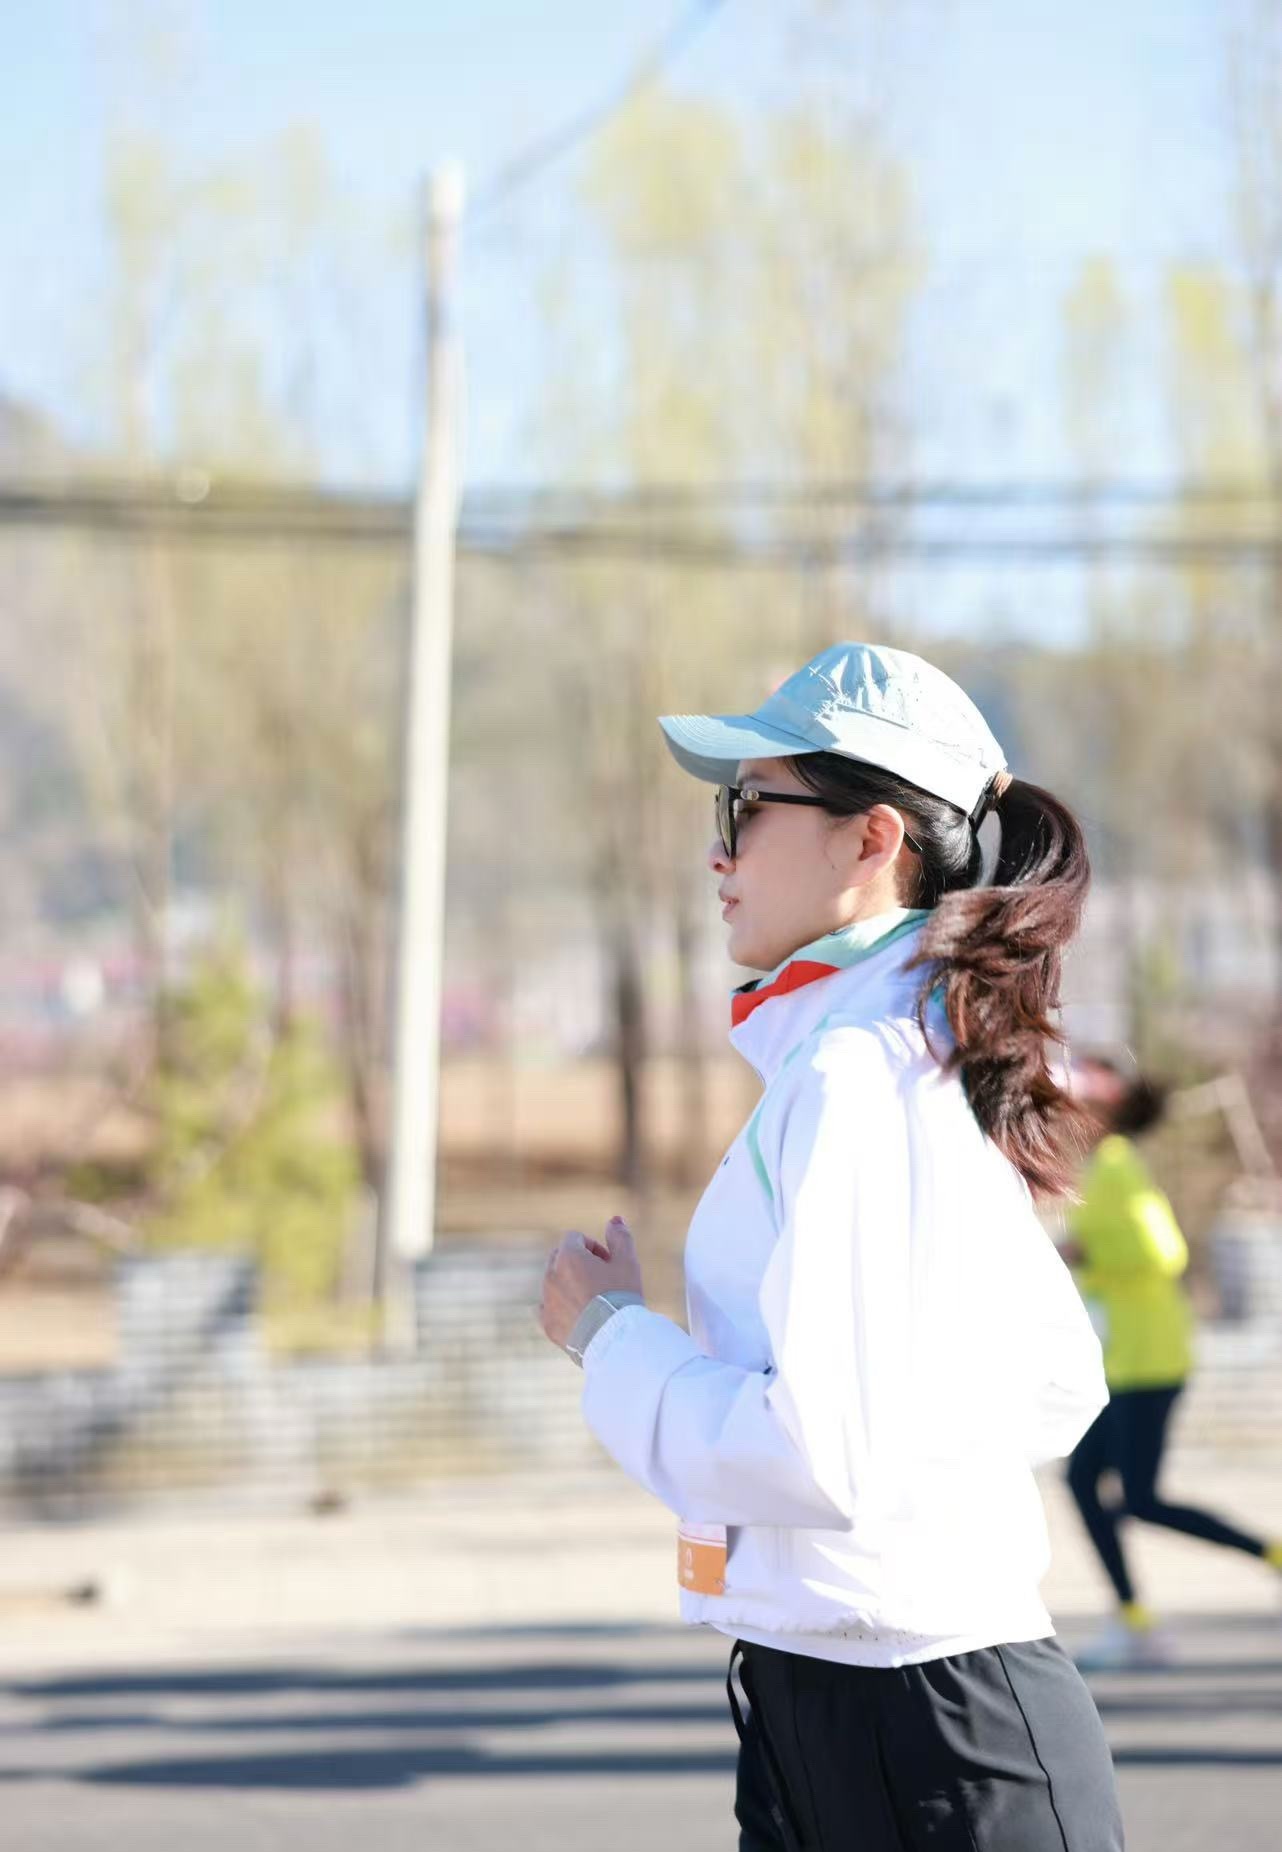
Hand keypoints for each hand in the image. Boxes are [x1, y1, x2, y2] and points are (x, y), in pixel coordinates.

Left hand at [539, 1216, 644, 1350]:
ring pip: (554, 1283)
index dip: (594, 1247)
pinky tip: (579, 1316)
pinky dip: (560, 1308)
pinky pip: (547, 1308)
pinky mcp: (547, 1324)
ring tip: (594, 1301)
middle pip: (560, 1257)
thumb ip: (620, 1237)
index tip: (608, 1263)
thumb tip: (615, 1219)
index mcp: (568, 1256)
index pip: (574, 1238)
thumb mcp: (627, 1262)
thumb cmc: (621, 1297)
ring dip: (569, 1285)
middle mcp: (550, 1276)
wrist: (613, 1340)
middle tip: (602, 1280)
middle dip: (579, 1263)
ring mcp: (546, 1301)